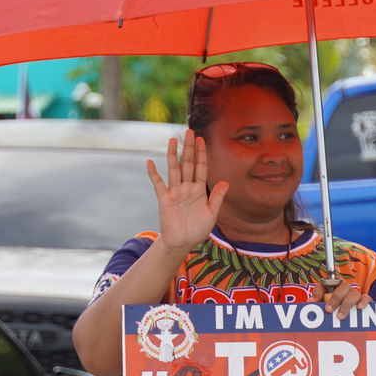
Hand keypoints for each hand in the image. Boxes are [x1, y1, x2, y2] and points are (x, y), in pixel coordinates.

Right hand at [145, 131, 227, 254]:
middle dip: (189, 148)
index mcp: (199, 190)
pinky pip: (158, 185)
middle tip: (189, 131)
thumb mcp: (212, 214)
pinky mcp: (164, 200)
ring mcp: (175, 192)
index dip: (202, 154)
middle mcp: (186, 187)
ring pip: (174, 170)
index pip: (201, 167)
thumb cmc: (197, 230)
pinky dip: (153, 174)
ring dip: (173, 155)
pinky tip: (150, 162)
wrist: (182, 243)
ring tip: (172, 140)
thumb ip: (217, 197)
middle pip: (188, 164)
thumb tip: (226, 182)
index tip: (202, 140)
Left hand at [312, 277, 369, 319]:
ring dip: (346, 304)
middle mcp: (345, 289)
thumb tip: (310, 301)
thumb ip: (317, 304)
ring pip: (354, 293)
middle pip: (343, 286)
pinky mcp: (365, 300)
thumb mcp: (323, 309)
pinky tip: (359, 308)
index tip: (314, 302)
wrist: (350, 321)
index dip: (319, 291)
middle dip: (335, 298)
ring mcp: (355, 294)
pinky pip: (366, 298)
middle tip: (329, 310)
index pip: (325, 284)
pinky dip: (363, 302)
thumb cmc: (333, 313)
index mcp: (332, 288)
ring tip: (340, 316)